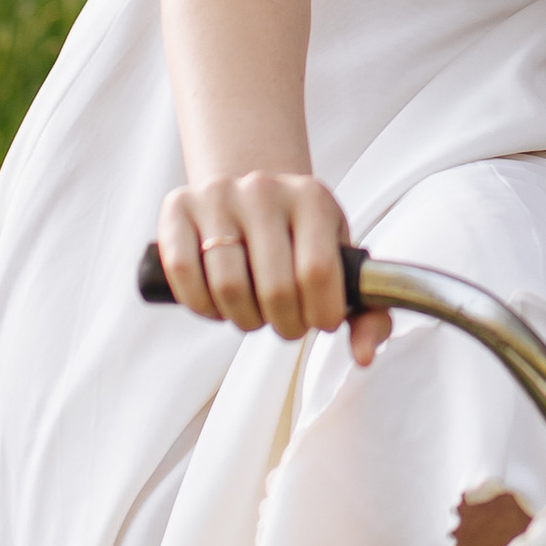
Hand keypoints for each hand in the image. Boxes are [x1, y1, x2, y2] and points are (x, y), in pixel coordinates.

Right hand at [153, 170, 389, 362]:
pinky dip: (201, 305)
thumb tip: (363, 356)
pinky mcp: (179, 206)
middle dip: (284, 324)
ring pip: (227, 286)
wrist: (251, 197)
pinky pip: (183, 272)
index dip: (319, 314)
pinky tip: (218, 303)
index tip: (319, 321)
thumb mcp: (341, 264)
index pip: (317, 272)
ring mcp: (218, 194)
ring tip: (254, 312)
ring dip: (243, 319)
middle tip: (286, 322)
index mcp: (312, 198)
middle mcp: (264, 189)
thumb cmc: (301, 241)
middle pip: (274, 287)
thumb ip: (367, 314)